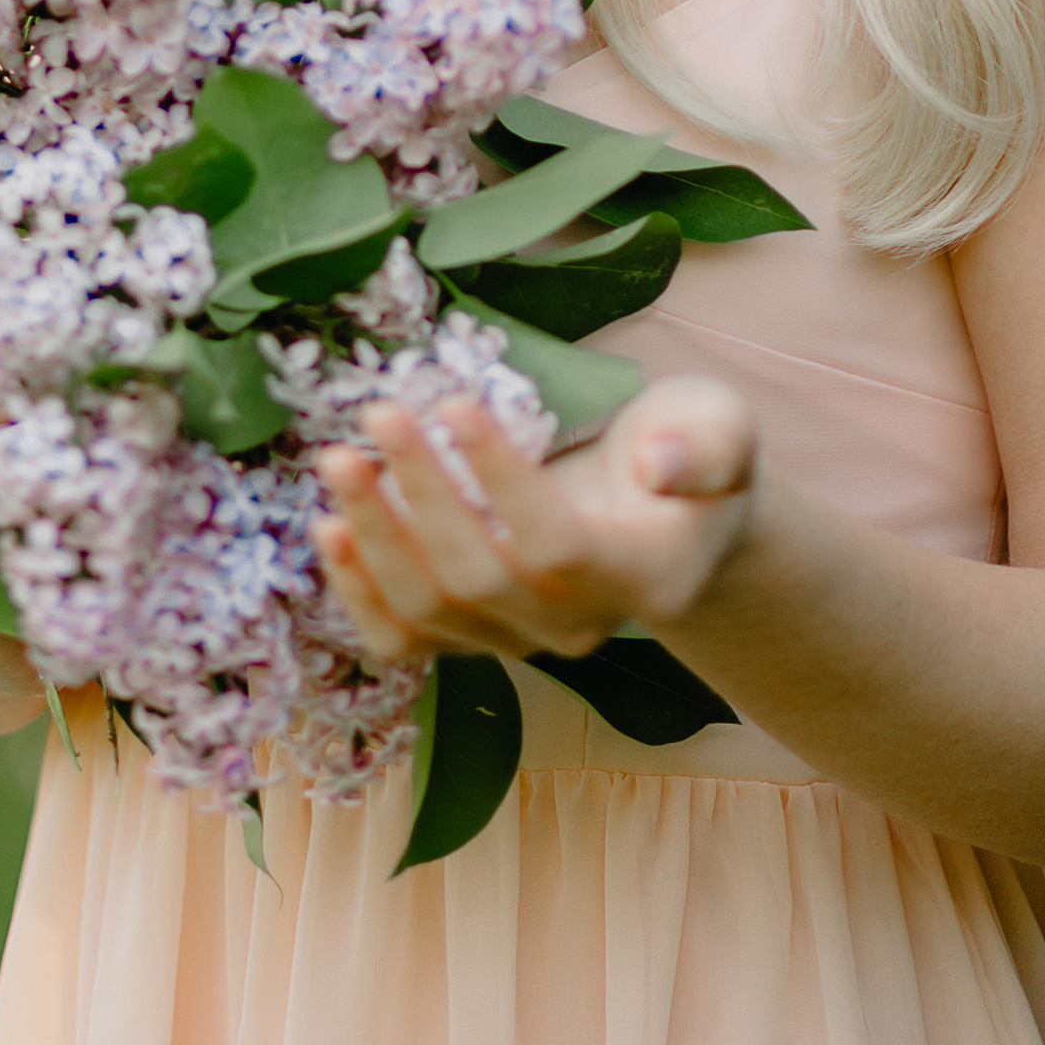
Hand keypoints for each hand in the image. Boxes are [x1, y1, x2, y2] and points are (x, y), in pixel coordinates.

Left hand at [311, 377, 756, 667]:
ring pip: (432, 611)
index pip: (557, 542)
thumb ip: (702, 443)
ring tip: (339, 460)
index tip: (457, 403)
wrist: (664, 517)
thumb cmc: (684, 450)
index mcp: (645, 576)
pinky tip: (327, 531)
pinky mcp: (473, 639)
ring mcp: (521, 640)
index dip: (500, 480)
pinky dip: (358, 592)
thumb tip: (656, 465)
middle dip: (421, 493)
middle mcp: (579, 626)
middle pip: (481, 577)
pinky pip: (405, 640)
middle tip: (380, 413)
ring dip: (374, 536)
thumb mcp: (717, 427)